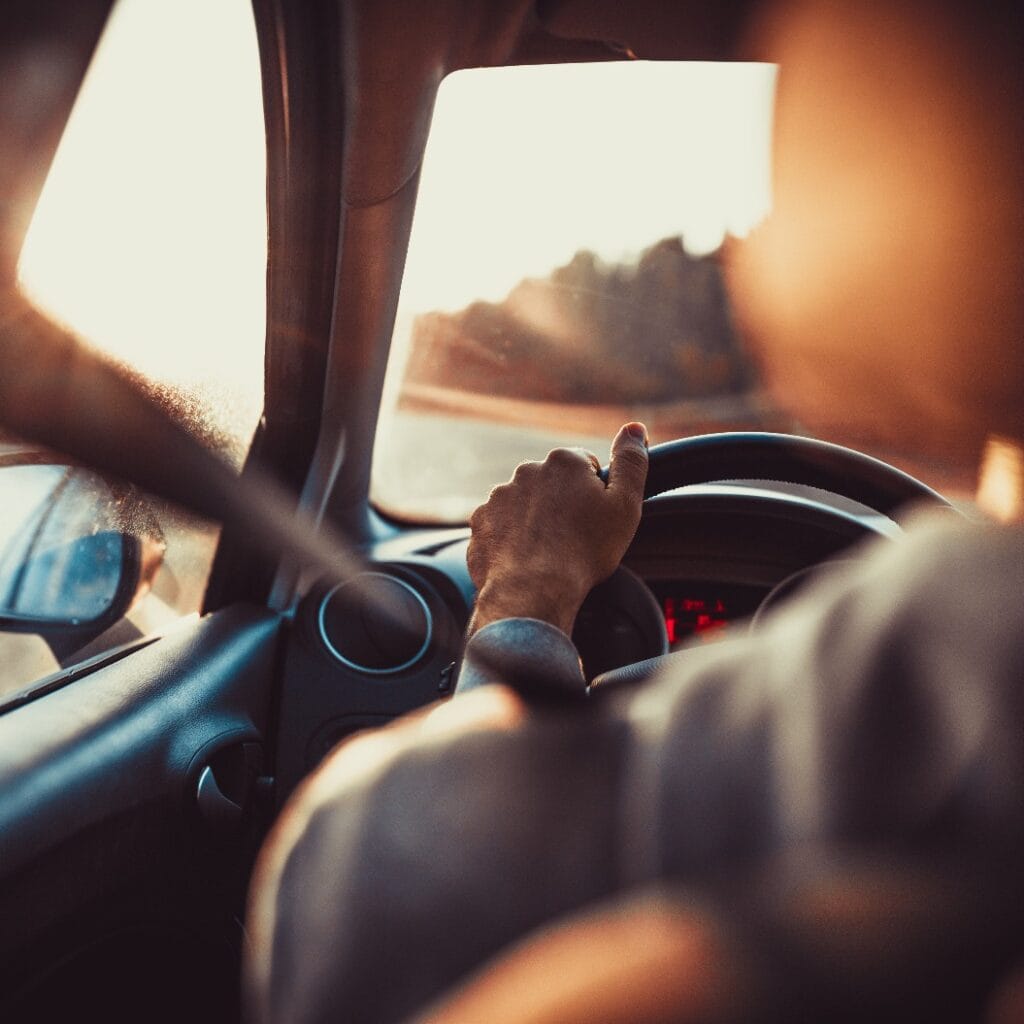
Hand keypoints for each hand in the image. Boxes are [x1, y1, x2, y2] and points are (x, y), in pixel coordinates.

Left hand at [467, 422, 648, 635]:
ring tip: (548, 553)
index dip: (595, 496)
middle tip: (574, 539)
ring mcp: (499, 497)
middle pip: (552, 485)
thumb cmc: (584, 551)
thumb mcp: (625, 506)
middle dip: (562, 506)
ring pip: (525, 506)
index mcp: (564, 462)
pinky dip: (511, 541)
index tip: (595, 520)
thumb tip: (634, 429)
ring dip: (535, 522)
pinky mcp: (480, 523)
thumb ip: (631, 462)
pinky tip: (525, 560)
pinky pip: (501, 528)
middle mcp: (527, 471)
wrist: (533, 590)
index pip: (585, 468)